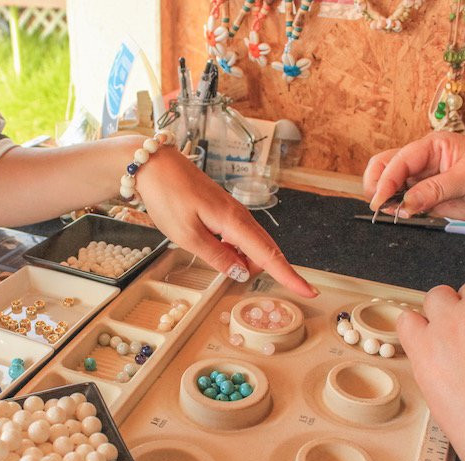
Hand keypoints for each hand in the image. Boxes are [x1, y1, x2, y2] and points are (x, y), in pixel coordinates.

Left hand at [138, 146, 316, 297]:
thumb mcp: (187, 235)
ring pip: (250, 245)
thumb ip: (217, 256)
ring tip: (210, 255)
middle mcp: (239, 216)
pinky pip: (238, 237)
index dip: (289, 276)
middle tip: (229, 277)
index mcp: (234, 222)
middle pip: (264, 252)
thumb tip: (241, 274)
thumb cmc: (168, 196)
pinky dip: (233, 249)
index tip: (309, 291)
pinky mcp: (223, 211)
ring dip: (241, 260)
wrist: (155, 166)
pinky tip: (213, 248)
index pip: (268, 255)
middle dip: (257, 270)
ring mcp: (232, 212)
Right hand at [362, 132, 464, 222]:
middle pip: (385, 167)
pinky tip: (403, 215)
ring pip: (390, 185)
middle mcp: (423, 160)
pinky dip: (396, 209)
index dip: (386, 179)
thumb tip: (407, 203)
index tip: (381, 199)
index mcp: (432, 146)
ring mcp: (422, 180)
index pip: (400, 160)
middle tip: (380, 205)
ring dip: (386, 199)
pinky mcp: (426, 198)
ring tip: (392, 212)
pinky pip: (402, 202)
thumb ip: (437, 189)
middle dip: (377, 185)